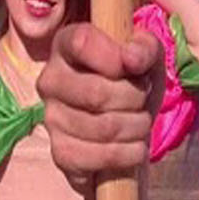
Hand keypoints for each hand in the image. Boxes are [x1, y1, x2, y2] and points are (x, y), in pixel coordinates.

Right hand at [38, 21, 164, 185]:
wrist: (131, 125)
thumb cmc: (135, 81)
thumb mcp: (148, 56)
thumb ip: (144, 47)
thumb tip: (132, 58)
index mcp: (66, 46)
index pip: (82, 42)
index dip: (115, 56)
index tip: (135, 67)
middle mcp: (50, 81)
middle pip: (97, 93)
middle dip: (135, 99)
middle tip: (142, 99)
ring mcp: (51, 119)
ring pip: (104, 128)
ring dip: (137, 127)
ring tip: (140, 122)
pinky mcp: (61, 153)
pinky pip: (99, 156)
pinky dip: (128, 154)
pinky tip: (133, 146)